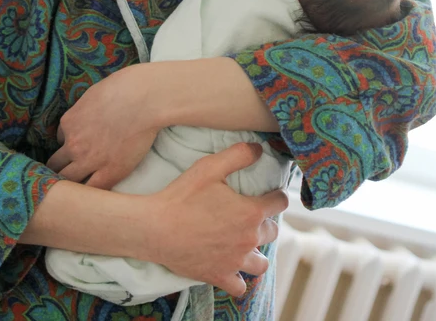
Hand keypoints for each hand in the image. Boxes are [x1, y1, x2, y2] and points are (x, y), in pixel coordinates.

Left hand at [47, 64, 158, 188]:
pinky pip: (92, 190)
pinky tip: (92, 196)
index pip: (61, 139)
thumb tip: (88, 114)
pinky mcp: (110, 172)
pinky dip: (90, 193)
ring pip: (68, 180)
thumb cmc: (125, 88)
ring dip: (70, 183)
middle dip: (60, 168)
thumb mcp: (94, 93)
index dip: (69, 143)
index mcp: (69, 122)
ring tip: (74, 191)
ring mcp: (90, 161)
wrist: (146, 99)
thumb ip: (85, 108)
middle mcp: (74, 144)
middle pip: (55, 164)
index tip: (77, 147)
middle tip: (66, 173)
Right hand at [142, 142, 288, 296]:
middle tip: (247, 216)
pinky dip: (238, 280)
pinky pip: (240, 287)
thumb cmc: (182, 196)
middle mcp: (249, 239)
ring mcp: (235, 261)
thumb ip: (239, 155)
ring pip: (261, 263)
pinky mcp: (219, 276)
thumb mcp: (210, 167)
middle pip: (272, 231)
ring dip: (256, 253)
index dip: (275, 195)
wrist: (154, 228)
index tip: (268, 194)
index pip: (280, 202)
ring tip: (243, 244)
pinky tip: (230, 268)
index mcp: (251, 212)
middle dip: (264, 222)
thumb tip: (260, 149)